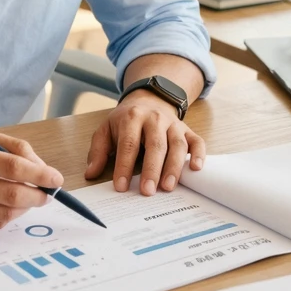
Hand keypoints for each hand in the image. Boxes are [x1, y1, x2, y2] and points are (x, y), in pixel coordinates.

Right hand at [0, 131, 62, 230]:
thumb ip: (13, 148)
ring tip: (28, 198)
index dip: (39, 174)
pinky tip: (8, 206)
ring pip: (4, 213)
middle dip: (37, 196)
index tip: (56, 178)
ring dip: (24, 208)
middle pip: (11, 193)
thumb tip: (44, 170)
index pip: (11, 165)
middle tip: (48, 194)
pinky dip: (7, 216)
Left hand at [85, 92, 204, 193]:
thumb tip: (90, 174)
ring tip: (168, 187)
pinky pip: (197, 141)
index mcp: (131, 118)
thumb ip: (98, 151)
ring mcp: (173, 124)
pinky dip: (199, 155)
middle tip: (148, 191)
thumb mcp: (106, 130)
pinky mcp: (187, 130)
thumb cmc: (125, 121)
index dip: (124, 166)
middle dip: (152, 169)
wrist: (148, 99)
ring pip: (177, 145)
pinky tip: (196, 169)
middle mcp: (154, 119)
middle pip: (155, 145)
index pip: (128, 144)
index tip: (121, 187)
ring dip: (174, 167)